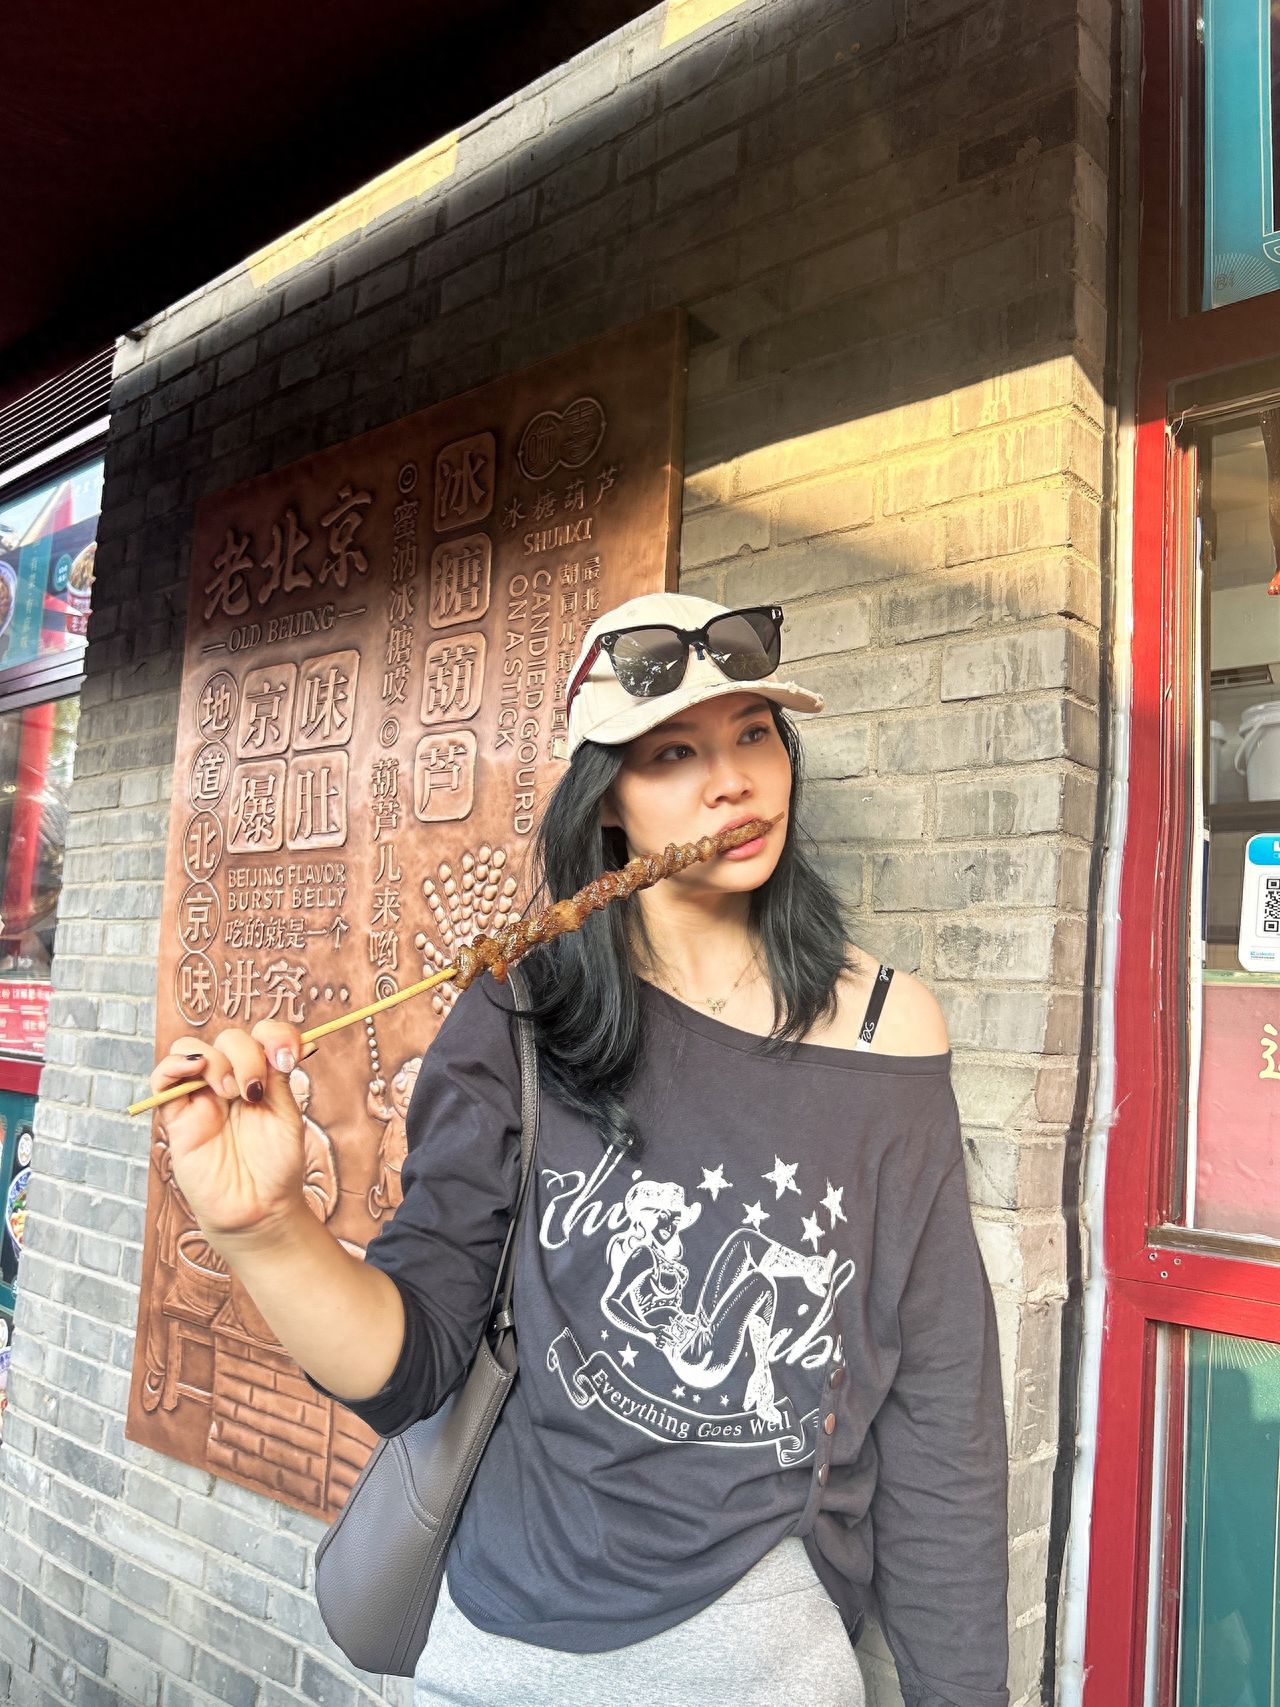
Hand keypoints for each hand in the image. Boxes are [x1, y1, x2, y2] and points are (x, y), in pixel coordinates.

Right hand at [147, 1021, 306, 1247]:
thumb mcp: (286, 1114)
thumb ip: (277, 1077)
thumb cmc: (276, 1165)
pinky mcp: (177, 1116)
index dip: (275, 1035)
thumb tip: (282, 1042)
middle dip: (246, 1056)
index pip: (260, 1034)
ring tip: (230, 1092)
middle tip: (253, 1091)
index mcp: (260, 1076)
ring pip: (191, 1048)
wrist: (259, 1208)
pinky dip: (174, 1065)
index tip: (288, 1057)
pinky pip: (162, 1077)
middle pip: (228, 1038)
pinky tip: (196, 1071)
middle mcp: (229, 1079)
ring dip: (215, 1060)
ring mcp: (201, 1096)